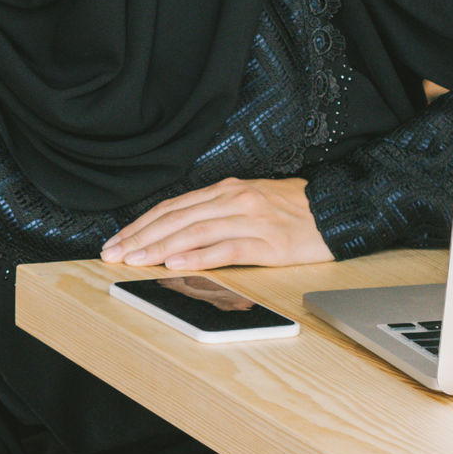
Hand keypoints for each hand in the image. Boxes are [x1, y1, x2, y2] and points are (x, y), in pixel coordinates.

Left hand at [100, 177, 333, 270]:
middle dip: (141, 238)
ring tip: (135, 260)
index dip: (142, 225)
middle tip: (113, 255)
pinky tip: (176, 263)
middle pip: (177, 219)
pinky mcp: (269, 242)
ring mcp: (252, 220)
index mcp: (227, 190)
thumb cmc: (294, 211)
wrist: (338, 212)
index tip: (118, 241)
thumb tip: (178, 232)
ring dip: (160, 248)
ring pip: (195, 232)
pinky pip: (226, 248)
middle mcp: (235, 200)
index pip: (173, 207)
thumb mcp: (250, 202)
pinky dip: (198, 256)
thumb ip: (217, 212)